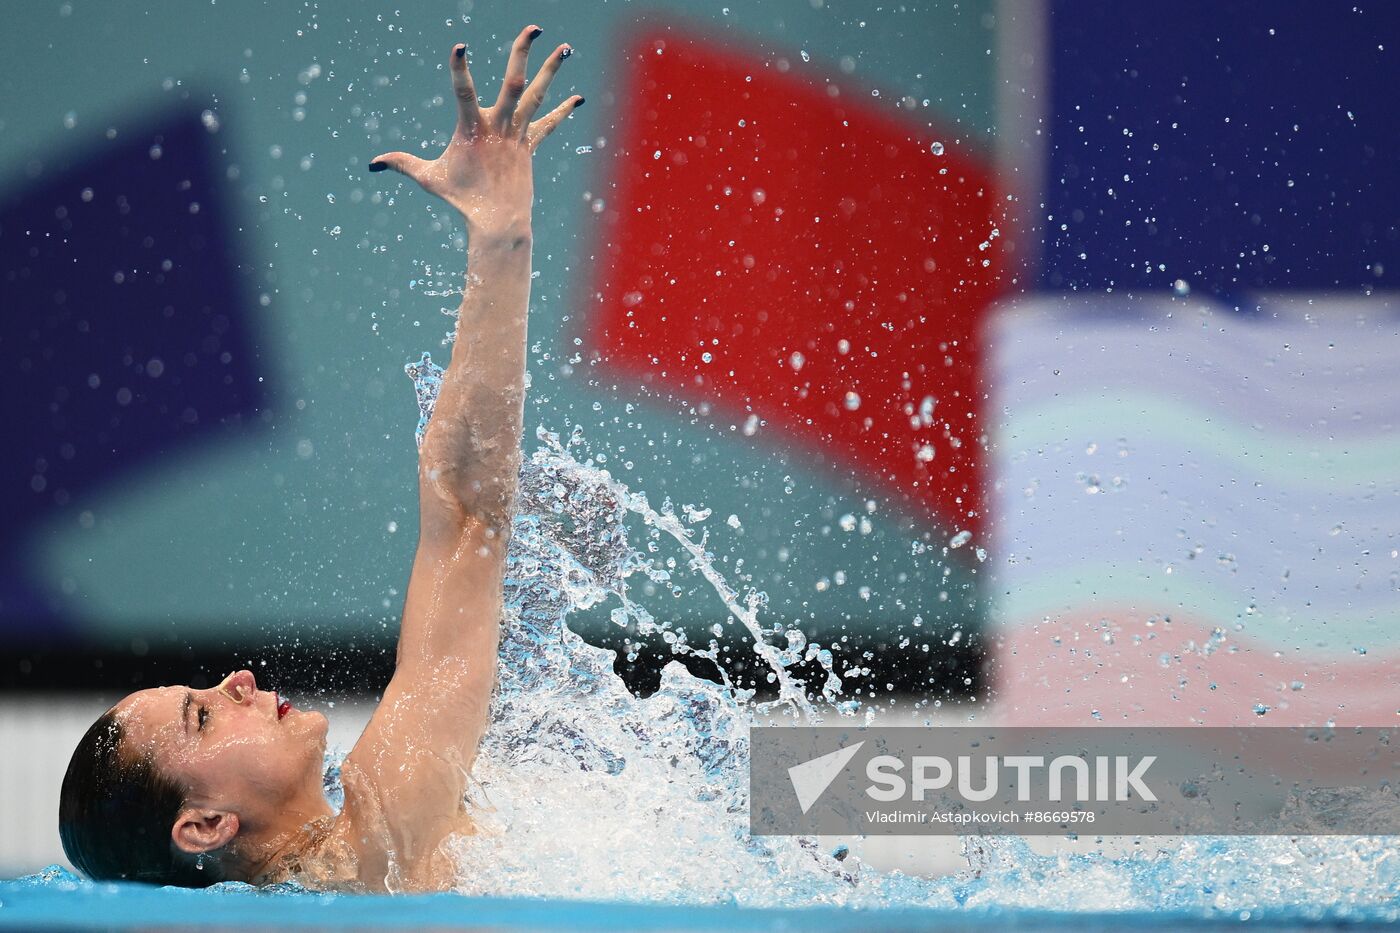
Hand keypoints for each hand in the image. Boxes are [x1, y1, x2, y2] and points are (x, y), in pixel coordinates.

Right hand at [368, 26, 581, 236]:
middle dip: (523, 52)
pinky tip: (578, 98)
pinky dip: (563, 111)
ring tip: (565, 47)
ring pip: (536, 96)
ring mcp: (517, 134)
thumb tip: (372, 163)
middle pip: (514, 83)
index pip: (462, 92)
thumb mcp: (429, 178)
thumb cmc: (462, 200)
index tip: (460, 46)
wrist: (498, 222)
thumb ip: (402, 163)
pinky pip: (548, 124)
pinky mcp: (529, 145)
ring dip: (551, 70)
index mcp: (472, 129)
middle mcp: (498, 126)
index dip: (459, 69)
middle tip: (534, 28)